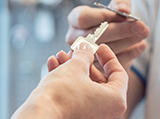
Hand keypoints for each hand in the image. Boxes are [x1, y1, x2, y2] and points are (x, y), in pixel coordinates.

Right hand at [11, 43, 127, 118]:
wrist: (39, 115)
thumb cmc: (61, 95)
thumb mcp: (76, 67)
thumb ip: (85, 55)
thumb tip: (86, 49)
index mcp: (115, 100)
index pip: (119, 74)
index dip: (108, 57)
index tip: (99, 47)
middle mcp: (106, 111)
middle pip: (100, 79)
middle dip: (84, 62)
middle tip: (76, 50)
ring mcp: (90, 115)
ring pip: (85, 85)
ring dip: (72, 68)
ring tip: (60, 55)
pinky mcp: (75, 116)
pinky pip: (75, 94)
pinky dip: (66, 80)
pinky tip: (53, 65)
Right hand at [65, 0, 149, 68]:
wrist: (117, 36)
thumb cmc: (114, 18)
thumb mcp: (118, 4)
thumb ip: (121, 2)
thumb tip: (123, 10)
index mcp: (76, 19)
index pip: (83, 18)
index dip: (104, 16)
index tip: (123, 15)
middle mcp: (75, 38)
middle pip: (95, 35)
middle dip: (121, 30)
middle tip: (142, 27)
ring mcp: (83, 55)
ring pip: (104, 50)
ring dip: (127, 41)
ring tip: (143, 34)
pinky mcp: (95, 69)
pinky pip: (111, 62)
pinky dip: (129, 53)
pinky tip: (141, 45)